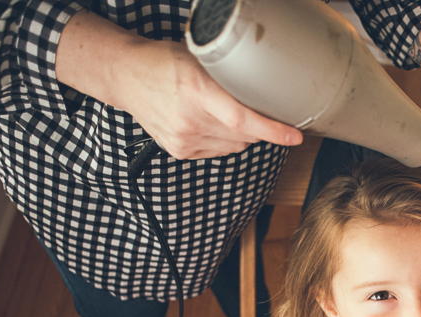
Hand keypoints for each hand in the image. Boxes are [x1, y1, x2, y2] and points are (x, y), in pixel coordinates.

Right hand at [56, 11, 301, 159]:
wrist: (126, 76)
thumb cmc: (164, 62)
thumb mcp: (199, 60)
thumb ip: (228, 77)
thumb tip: (265, 91)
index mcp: (196, 91)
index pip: (242, 120)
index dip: (272, 131)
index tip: (294, 136)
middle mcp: (189, 120)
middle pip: (243, 136)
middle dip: (259, 127)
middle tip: (257, 110)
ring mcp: (183, 140)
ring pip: (234, 147)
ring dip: (241, 134)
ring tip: (224, 112)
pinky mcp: (179, 151)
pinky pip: (218, 152)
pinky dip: (224, 140)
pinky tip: (210, 123)